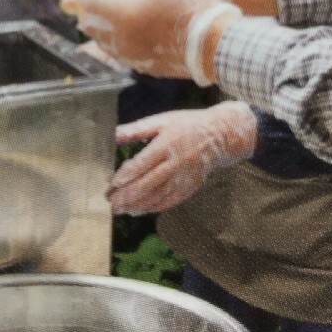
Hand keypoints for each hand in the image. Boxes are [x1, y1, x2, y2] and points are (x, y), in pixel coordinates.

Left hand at [60, 0, 219, 77]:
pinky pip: (116, 52)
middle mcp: (118, 37)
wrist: (214, 45)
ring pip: (99, 39)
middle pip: (88, 21)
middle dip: (83, 7)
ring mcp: (129, 55)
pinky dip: (111, 39)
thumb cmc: (190, 5)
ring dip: (95, 24)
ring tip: (99, 13)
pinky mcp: (141, 65)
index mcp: (120, 12)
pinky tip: (119, 32)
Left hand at [108, 101, 257, 214]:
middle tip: (111, 202)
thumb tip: (114, 134)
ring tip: (121, 209)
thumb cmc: (188, 124)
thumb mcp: (162, 120)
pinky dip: (154, 207)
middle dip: (129, 195)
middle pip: (150, 182)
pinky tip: (140, 210)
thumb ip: (137, 129)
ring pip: (159, 195)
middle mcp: (177, 163)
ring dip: (139, 204)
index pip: (145, 162)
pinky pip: (170, 200)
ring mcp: (185, 177)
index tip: (113, 182)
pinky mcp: (191, 187)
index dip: (129, 173)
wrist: (220, 135)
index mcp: (168, 143)